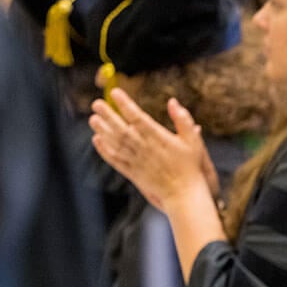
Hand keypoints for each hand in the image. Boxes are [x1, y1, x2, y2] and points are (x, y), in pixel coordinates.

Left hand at [90, 89, 212, 213]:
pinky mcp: (132, 172)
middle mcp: (144, 148)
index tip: (115, 93)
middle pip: (121, 128)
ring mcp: (136, 161)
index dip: (125, 104)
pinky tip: (97, 140)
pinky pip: (114, 160)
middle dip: (107, 115)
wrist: (183, 193)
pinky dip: (103, 150)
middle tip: (96, 103)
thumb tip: (173, 101)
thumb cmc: (190, 166)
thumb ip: (183, 119)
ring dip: (102, 130)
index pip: (137, 117)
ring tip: (93, 119)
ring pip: (115, 143)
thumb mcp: (193, 140)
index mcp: (158, 138)